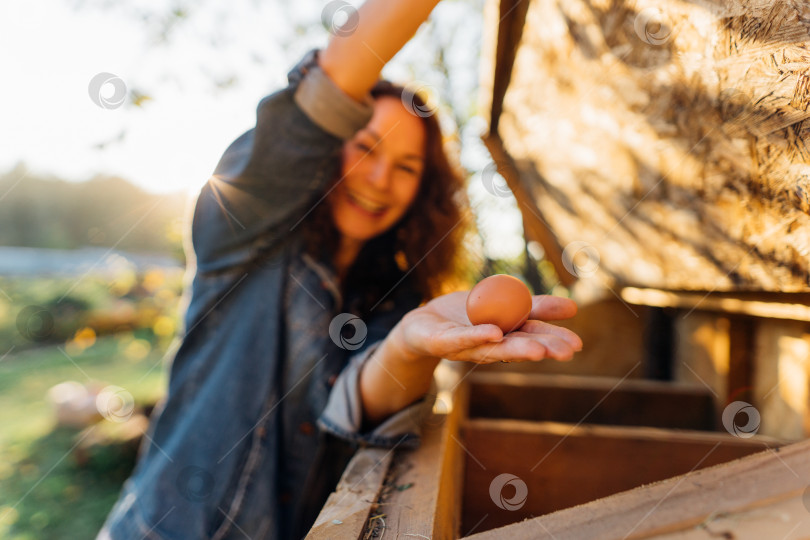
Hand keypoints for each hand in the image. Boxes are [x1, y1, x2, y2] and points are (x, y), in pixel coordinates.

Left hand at [392, 291, 582, 363]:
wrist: (422, 325)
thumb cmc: (465, 317)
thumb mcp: (503, 305)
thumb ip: (533, 307)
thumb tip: (574, 308)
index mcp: (505, 336)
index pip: (533, 337)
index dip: (554, 341)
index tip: (578, 344)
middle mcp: (490, 345)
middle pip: (519, 347)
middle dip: (543, 349)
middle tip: (567, 352)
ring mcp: (467, 346)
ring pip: (495, 349)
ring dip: (517, 350)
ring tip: (539, 351)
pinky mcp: (444, 343)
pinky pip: (462, 339)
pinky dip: (478, 336)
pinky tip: (494, 333)